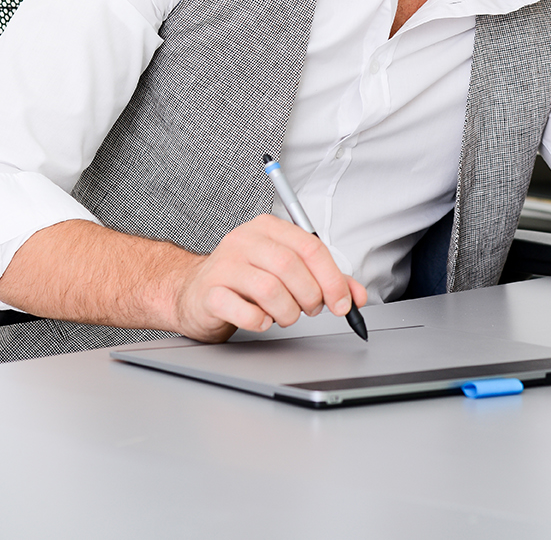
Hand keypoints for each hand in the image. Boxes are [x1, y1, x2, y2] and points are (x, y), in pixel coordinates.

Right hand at [172, 214, 368, 342]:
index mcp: (268, 228)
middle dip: (311, 296)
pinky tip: (261, 319)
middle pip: (291, 266)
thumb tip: (357, 295)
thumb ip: (324, 280)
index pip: (311, 247)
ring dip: (288, 312)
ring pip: (270, 288)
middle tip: (311, 309)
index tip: (343, 302)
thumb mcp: (287, 272)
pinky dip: (261, 321)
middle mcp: (244, 240)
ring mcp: (224, 265)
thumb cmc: (245, 281)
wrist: (193, 292)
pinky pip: (244, 311)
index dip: (333, 279)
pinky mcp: (209, 292)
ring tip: (286, 316)